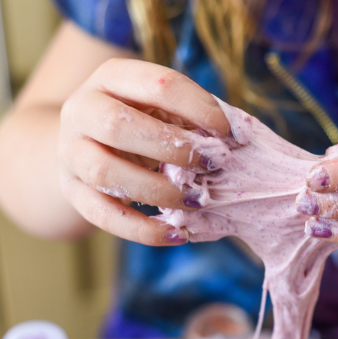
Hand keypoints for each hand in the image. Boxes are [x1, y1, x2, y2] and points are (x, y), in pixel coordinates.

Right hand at [58, 59, 229, 244]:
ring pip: (106, 173)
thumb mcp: (166, 108)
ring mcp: (71, 152)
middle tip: (213, 165)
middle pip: (118, 125)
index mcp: (112, 77)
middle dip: (174, 148)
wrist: (86, 143)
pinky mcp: (73, 191)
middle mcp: (82, 109)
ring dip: (159, 191)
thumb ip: (197, 118)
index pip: (156, 84)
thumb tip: (239, 136)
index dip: (197, 108)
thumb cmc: (144, 121)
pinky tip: (178, 234)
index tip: (227, 132)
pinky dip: (143, 230)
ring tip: (198, 201)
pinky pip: (104, 215)